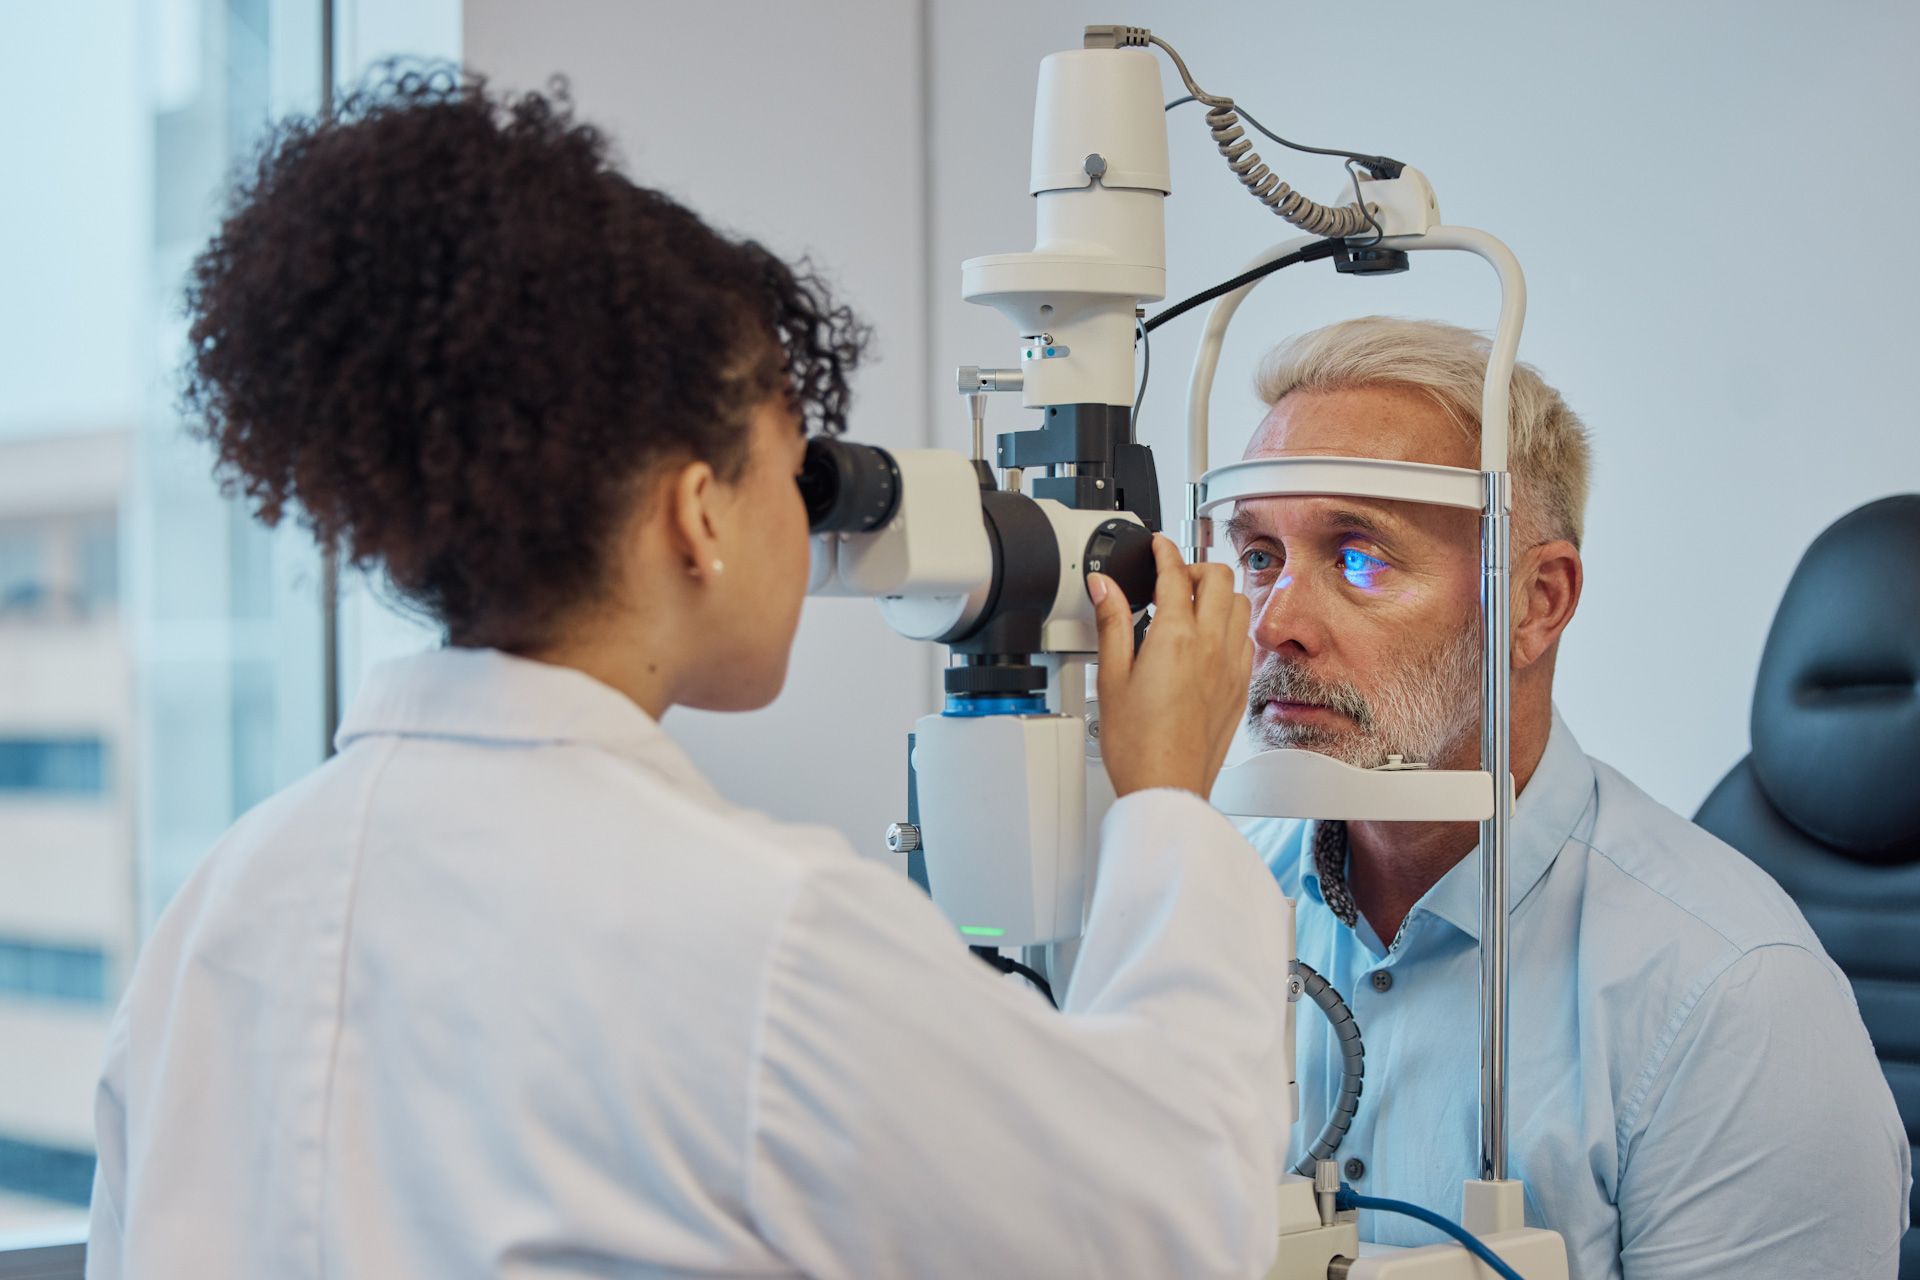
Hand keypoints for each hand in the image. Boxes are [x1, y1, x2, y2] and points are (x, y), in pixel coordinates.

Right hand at [1087, 534, 1252, 798]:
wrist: (1167, 786)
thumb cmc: (1137, 743)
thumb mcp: (1110, 677)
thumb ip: (1111, 623)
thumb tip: (1103, 587)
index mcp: (1176, 638)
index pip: (1175, 574)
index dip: (1164, 551)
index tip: (1157, 545)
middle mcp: (1211, 646)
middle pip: (1219, 577)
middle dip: (1196, 565)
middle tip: (1174, 576)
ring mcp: (1231, 666)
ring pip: (1241, 603)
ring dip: (1219, 593)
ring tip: (1193, 604)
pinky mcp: (1240, 686)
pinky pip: (1245, 637)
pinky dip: (1230, 624)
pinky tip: (1210, 638)